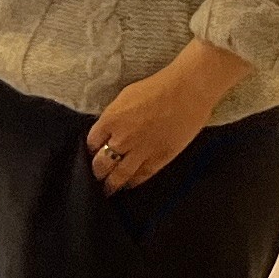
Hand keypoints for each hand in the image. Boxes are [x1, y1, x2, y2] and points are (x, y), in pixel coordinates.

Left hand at [85, 41, 249, 194]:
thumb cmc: (158, 88)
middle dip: (97, 172)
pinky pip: (142, 175)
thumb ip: (114, 116)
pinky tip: (129, 185)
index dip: (90, 150)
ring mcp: (141, 150)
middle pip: (101, 163)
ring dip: (111, 185)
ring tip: (107, 190)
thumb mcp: (125, 97)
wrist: (187, 91)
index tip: (92, 154)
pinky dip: (133, 182)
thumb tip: (108, 129)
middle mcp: (122, 138)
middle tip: (95, 178)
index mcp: (111, 119)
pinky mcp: (160, 158)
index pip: (92, 142)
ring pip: (119, 175)